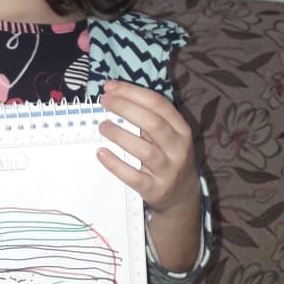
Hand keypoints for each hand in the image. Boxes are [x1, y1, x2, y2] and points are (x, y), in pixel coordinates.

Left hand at [98, 80, 200, 271]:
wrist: (182, 197)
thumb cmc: (169, 157)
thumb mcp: (169, 136)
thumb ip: (149, 118)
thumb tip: (115, 96)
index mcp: (181, 129)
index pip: (158, 104)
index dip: (132, 92)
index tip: (110, 86)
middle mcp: (178, 149)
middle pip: (152, 123)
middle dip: (125, 108)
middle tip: (104, 101)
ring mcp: (167, 170)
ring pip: (143, 150)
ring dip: (119, 135)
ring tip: (102, 126)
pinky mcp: (154, 189)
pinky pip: (133, 177)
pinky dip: (115, 164)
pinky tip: (101, 153)